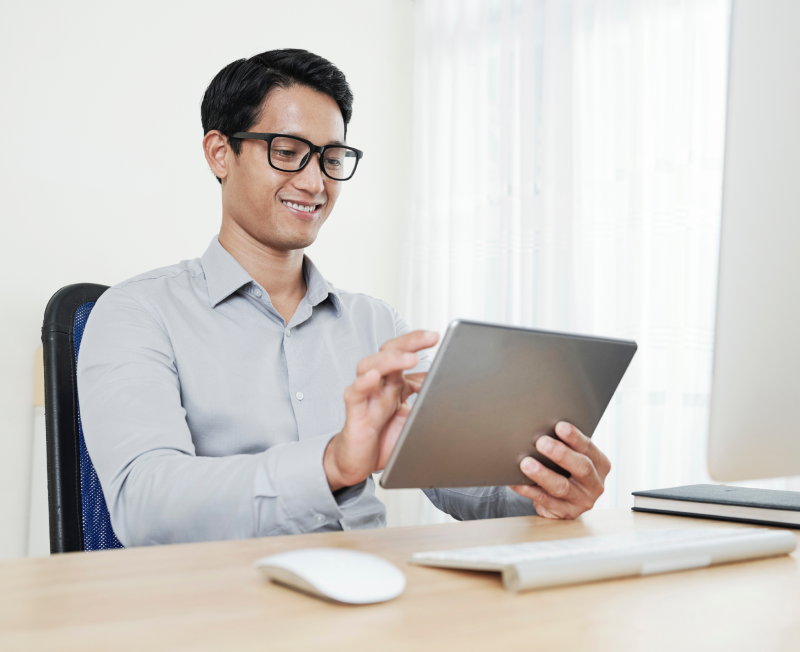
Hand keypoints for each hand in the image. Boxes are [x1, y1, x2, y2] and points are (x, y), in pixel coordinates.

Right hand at [323, 330, 437, 490]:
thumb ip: (427, 402)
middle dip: (409, 342)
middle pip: (389, 352)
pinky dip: (363, 383)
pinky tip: (372, 377)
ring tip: (409, 358)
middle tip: (429, 337)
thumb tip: (448, 389)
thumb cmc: (384, 438)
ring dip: (389, 360)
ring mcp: (366, 396)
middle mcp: (380, 384)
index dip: (419, 344)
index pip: (405, 354)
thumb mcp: (413, 418)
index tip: (437, 337)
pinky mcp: (355, 412)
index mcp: (394, 383)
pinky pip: (355, 393)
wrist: (358, 463)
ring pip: (369, 366)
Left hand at [510, 421, 610, 518]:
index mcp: (600, 465)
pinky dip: (529, 490)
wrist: (562, 501)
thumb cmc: (564, 471)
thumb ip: (564, 446)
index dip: (575, 437)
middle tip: (541, 442)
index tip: (559, 426)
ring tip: (526, 464)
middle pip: (581, 467)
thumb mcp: (571, 459)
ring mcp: (582, 501)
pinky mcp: (566, 513)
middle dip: (560, 454)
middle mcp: (595, 484)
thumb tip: (540, 431)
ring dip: (542, 474)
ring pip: (562, 487)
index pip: (588, 448)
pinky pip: (545, 501)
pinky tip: (517, 482)